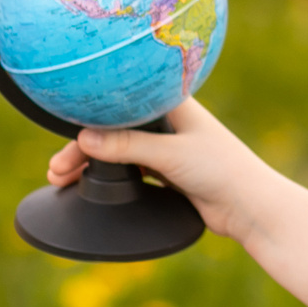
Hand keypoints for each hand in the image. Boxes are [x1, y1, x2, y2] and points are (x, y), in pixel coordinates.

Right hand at [48, 98, 275, 243]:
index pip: (121, 99)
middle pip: (113, 126)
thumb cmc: (222, 169)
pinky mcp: (166, 170)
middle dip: (83, 144)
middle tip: (57, 168)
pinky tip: (85, 184)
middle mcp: (167, 119)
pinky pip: (127, 168)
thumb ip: (128, 146)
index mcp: (171, 101)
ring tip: (60, 179)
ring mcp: (166, 145)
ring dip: (91, 162)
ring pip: (118, 148)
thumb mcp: (171, 155)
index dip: (89, 111)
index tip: (62, 126)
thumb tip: (83, 139)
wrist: (251, 207)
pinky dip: (107, 175)